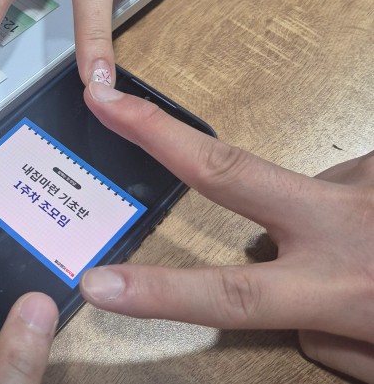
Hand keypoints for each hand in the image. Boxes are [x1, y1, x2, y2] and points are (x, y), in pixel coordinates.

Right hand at [81, 81, 373, 382]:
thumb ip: (335, 344)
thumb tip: (296, 315)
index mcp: (347, 287)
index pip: (233, 296)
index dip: (159, 291)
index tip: (96, 283)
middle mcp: (348, 222)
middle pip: (229, 170)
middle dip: (159, 134)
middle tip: (105, 98)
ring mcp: (371, 180)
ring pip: (309, 191)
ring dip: (325, 222)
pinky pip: (353, 184)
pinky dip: (361, 210)